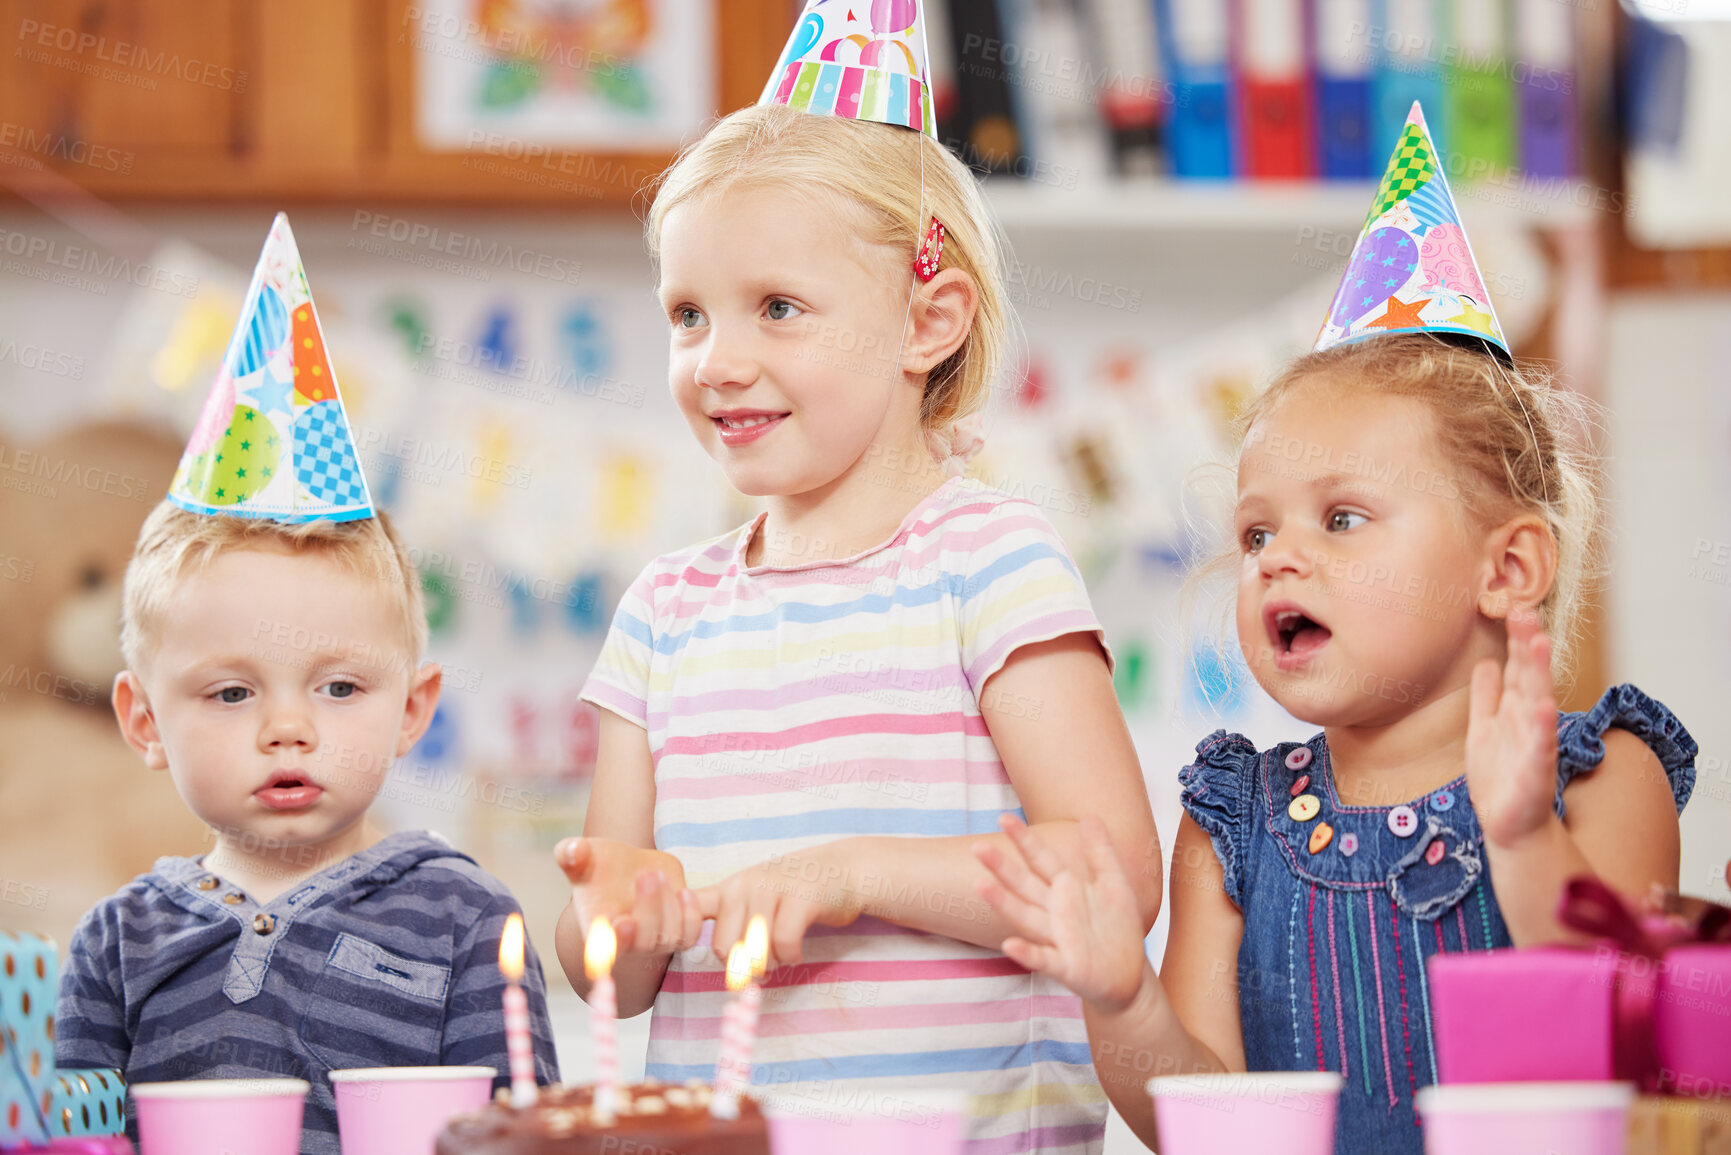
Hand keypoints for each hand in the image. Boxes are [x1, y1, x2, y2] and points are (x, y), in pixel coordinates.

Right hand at [555, 837, 702, 958]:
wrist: (626, 867)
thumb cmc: (598, 866)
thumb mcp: (582, 857)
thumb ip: (571, 855)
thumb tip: (571, 851)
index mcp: (599, 932)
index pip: (609, 948)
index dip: (618, 941)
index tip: (623, 922)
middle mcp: (629, 943)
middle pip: (645, 942)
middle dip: (649, 909)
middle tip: (645, 874)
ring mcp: (656, 939)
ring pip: (671, 937)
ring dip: (669, 907)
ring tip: (656, 874)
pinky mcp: (679, 929)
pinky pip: (691, 934)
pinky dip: (692, 917)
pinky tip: (685, 892)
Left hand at [692, 849, 860, 968]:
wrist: (844, 869)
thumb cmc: (795, 894)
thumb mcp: (756, 902)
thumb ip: (735, 932)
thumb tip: (731, 978)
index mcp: (727, 889)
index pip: (689, 912)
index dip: (684, 935)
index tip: (707, 951)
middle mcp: (743, 886)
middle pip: (723, 948)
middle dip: (743, 965)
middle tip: (763, 963)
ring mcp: (771, 888)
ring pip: (754, 950)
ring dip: (771, 963)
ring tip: (782, 954)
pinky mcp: (800, 898)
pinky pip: (784, 944)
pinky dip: (791, 957)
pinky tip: (797, 951)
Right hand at [972, 813, 1147, 1012]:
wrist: (1129, 974)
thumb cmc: (1117, 927)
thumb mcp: (1115, 884)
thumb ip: (1101, 853)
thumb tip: (1089, 815)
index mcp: (1065, 889)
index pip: (1041, 859)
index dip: (1024, 840)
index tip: (1004, 818)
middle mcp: (1054, 912)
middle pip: (1024, 885)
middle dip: (1002, 867)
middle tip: (978, 847)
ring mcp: (1056, 939)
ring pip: (1025, 917)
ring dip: (1003, 903)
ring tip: (981, 885)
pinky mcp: (1065, 966)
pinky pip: (1043, 959)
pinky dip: (1026, 953)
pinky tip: (1009, 945)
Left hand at [1467, 610, 1560, 847]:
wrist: (1509, 824)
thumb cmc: (1500, 776)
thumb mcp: (1484, 728)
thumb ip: (1487, 696)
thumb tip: (1486, 662)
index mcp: (1514, 709)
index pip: (1517, 666)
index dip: (1516, 639)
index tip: (1514, 607)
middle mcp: (1528, 720)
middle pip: (1529, 675)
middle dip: (1528, 644)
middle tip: (1526, 612)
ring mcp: (1534, 743)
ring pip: (1538, 701)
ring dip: (1539, 673)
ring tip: (1538, 643)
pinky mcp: (1535, 771)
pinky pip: (1540, 745)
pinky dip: (1542, 726)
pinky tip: (1543, 706)